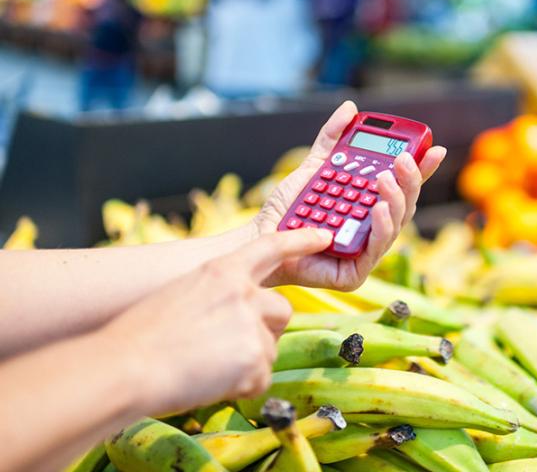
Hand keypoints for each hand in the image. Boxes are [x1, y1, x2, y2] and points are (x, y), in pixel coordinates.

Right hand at [100, 228, 330, 414]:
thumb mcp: (182, 295)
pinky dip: (242, 387)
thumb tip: (235, 316)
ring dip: (248, 362)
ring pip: (271, 348)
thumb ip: (217, 296)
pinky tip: (211, 383)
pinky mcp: (255, 358)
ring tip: (207, 367)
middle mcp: (244, 292)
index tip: (324, 236)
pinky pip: (262, 378)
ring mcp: (252, 324)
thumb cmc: (140, 335)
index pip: (271, 247)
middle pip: (281, 310)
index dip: (300, 240)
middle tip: (230, 346)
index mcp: (222, 270)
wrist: (126, 366)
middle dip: (265, 329)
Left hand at [254, 101, 445, 290]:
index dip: (421, 168)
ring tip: (385, 179)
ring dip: (396, 200)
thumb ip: (333, 140)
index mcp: (369, 204)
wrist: (260, 239)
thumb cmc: (288, 211)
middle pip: (404, 204)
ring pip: (395, 225)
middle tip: (403, 159)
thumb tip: (350, 109)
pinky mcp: (355, 272)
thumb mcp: (313, 167)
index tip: (433, 148)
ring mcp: (366, 251)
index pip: (401, 185)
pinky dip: (381, 228)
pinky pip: (375, 250)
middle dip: (410, 180)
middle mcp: (373, 228)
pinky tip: (377, 209)